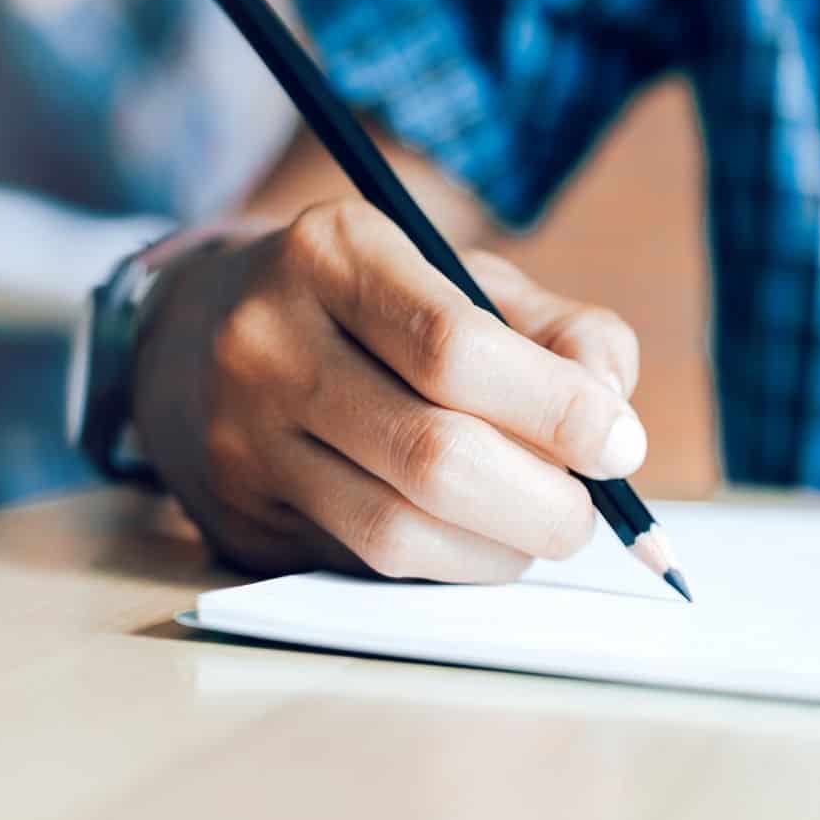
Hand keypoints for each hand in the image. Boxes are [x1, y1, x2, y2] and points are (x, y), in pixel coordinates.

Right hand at [132, 200, 645, 581]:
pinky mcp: (236, 512)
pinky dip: (447, 566)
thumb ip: (559, 333)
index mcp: (332, 253)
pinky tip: (473, 541)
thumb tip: (614, 418)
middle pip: (432, 454)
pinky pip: (365, 564)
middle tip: (588, 513)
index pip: (455, 348)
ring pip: (396, 530)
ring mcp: (242, 436)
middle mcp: (268, 340)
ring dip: (498, 550)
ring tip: (537, 528)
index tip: (620, 446)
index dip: (556, 410)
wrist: (200, 338)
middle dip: (541, 502)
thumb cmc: (371, 310)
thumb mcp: (462, 279)